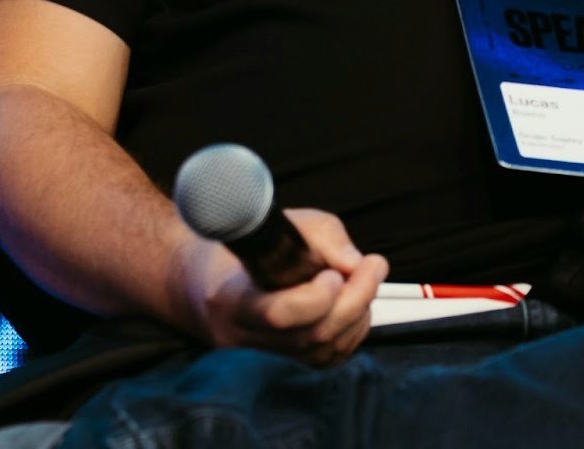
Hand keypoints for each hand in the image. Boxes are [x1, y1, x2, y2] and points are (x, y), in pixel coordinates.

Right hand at [172, 208, 389, 364]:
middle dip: (354, 300)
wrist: (208, 278)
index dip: (316, 298)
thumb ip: (323, 236)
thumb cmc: (251, 244)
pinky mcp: (284, 361)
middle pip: (310, 336)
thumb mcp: (284, 221)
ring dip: (358, 315)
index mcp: (234, 297)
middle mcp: (246, 336)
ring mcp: (265, 354)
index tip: (337, 270)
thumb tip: (356, 263)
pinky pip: (326, 359)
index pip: (278, 314)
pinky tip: (356, 304)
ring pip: (323, 352)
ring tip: (365, 279)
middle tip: (374, 265)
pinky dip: (352, 333)